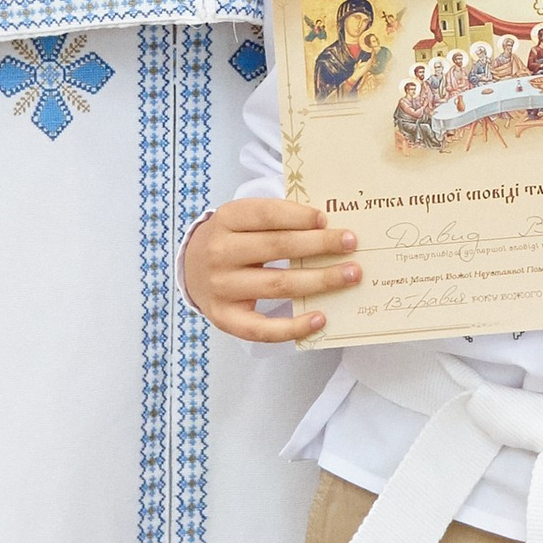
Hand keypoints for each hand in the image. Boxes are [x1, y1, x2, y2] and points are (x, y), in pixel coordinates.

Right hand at [182, 197, 357, 345]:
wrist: (191, 268)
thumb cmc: (231, 240)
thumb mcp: (243, 219)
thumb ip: (277, 217)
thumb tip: (327, 224)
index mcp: (226, 219)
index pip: (266, 214)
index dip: (298, 216)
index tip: (327, 219)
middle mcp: (220, 253)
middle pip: (277, 247)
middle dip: (319, 244)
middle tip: (352, 243)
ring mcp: (221, 288)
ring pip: (278, 285)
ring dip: (319, 280)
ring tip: (350, 275)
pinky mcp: (226, 318)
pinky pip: (262, 328)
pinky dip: (293, 326)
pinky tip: (320, 318)